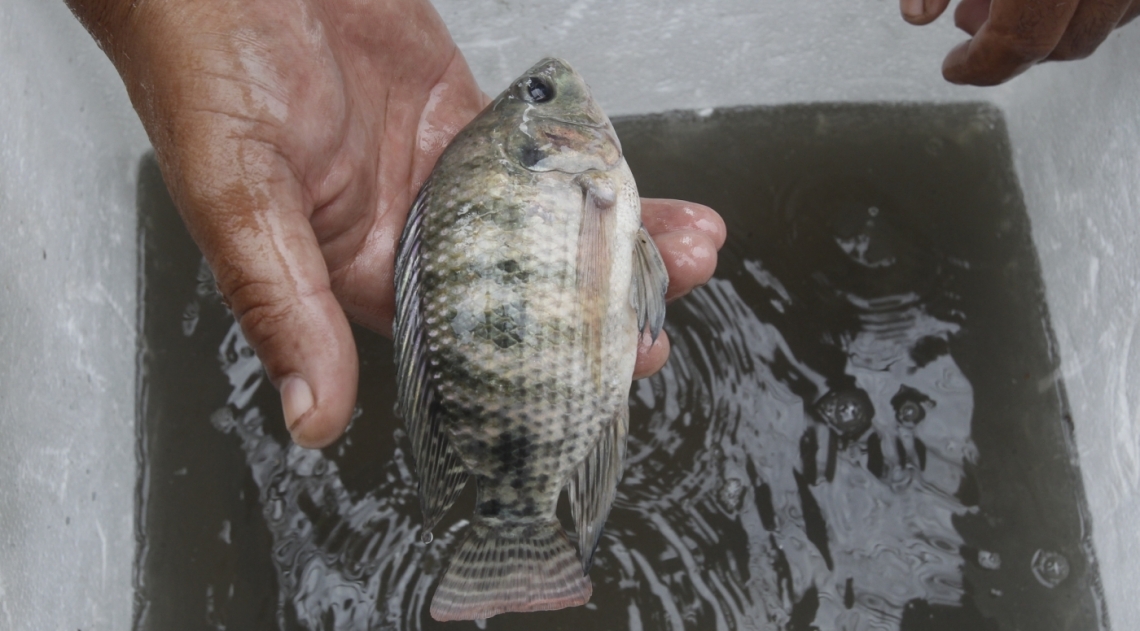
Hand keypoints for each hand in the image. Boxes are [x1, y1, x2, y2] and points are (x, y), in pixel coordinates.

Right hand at [69, 0, 723, 447]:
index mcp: (357, 270)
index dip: (537, 365)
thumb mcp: (242, 197)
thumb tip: (313, 416)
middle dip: (597, 305)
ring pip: (543, 222)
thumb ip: (284, 304)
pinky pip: (541, 152)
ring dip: (614, 238)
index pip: (460, 343)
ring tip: (689, 250)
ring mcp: (444, 171)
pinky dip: (591, 167)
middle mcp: (409, 229)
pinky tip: (640, 186)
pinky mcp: (465, 114)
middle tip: (662, 320)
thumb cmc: (204, 67)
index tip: (606, 377)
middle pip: (522, 288)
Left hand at [901, 0, 1139, 83]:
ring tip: (1008, 4)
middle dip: (1016, 48)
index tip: (954, 67)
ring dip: (1057, 24)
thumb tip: (918, 14)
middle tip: (974, 34)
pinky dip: (1087, 0)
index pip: (1020, 41)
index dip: (979, 63)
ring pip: (1108, 18)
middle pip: (1069, 41)